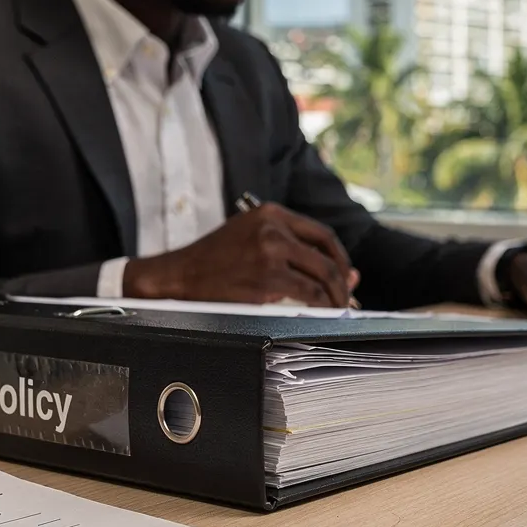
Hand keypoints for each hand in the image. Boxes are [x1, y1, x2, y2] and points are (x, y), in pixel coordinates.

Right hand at [125, 203, 359, 306]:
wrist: (179, 275)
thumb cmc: (214, 260)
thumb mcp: (250, 237)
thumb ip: (291, 248)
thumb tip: (344, 272)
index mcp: (271, 213)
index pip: (322, 234)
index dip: (340, 258)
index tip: (345, 275)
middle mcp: (273, 228)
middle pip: (326, 257)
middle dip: (342, 282)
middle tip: (347, 298)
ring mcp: (270, 252)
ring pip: (322, 277)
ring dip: (335, 297)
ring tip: (337, 310)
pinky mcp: (267, 278)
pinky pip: (308, 294)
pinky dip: (321, 306)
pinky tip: (320, 313)